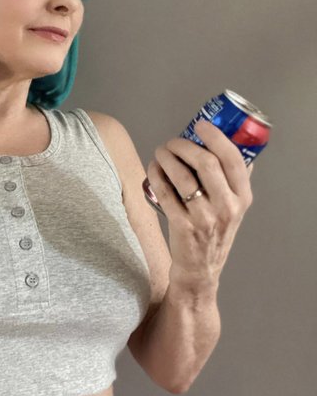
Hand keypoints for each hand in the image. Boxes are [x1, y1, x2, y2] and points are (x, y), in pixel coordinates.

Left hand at [146, 120, 253, 286]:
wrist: (200, 270)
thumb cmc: (216, 232)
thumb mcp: (234, 208)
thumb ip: (234, 180)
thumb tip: (233, 144)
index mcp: (242, 198)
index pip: (234, 160)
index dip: (216, 137)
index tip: (200, 125)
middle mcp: (227, 207)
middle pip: (206, 163)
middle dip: (184, 145)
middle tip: (172, 141)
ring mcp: (204, 218)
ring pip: (182, 176)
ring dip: (166, 157)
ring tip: (160, 152)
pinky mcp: (181, 226)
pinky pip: (165, 192)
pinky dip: (156, 174)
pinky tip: (153, 168)